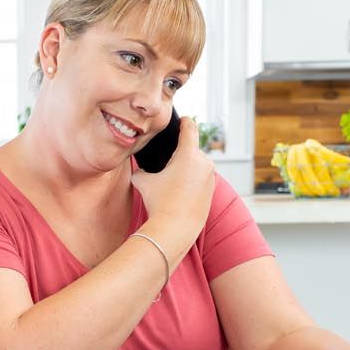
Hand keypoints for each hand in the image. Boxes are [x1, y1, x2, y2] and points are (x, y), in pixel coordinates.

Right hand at [131, 116, 215, 246]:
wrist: (174, 229)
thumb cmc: (160, 202)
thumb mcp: (143, 182)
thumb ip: (140, 171)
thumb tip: (138, 171)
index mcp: (189, 154)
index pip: (190, 128)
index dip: (185, 121)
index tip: (184, 120)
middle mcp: (204, 162)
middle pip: (192, 150)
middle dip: (181, 154)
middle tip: (167, 163)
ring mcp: (210, 178)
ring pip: (197, 166)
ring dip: (187, 169)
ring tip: (171, 182)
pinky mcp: (212, 191)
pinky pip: (201, 180)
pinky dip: (191, 182)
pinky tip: (179, 194)